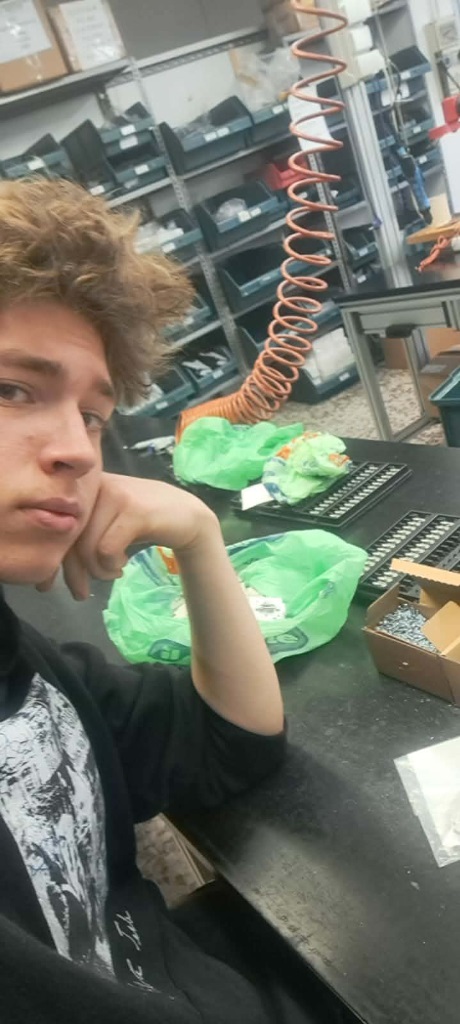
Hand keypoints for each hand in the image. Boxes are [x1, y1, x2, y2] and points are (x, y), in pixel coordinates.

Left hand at [40, 473, 217, 600]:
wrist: (187, 516)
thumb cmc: (140, 524)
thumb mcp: (104, 528)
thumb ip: (78, 540)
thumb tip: (44, 576)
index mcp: (83, 488)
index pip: (57, 527)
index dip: (51, 559)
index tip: (46, 587)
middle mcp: (96, 486)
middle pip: (70, 538)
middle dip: (74, 572)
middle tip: (80, 594)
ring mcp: (115, 495)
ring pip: (88, 546)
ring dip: (99, 570)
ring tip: (112, 573)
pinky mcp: (133, 510)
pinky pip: (107, 548)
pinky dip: (112, 564)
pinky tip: (123, 564)